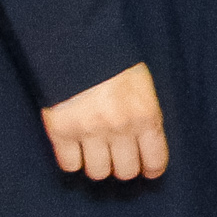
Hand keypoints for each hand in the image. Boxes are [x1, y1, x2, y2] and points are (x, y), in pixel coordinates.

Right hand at [41, 62, 168, 179]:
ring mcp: (89, 131)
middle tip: (118, 159)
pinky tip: (75, 149)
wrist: (76, 44)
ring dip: (97, 166)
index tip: (147, 170)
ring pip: (97, 173)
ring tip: (95, 153)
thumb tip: (146, 145)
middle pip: (125, 172)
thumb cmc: (113, 63)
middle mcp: (120, 128)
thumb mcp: (143, 86)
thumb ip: (145, 116)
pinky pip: (69, 165)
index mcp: (146, 114)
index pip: (156, 160)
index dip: (152, 169)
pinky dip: (72, 161)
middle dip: (123, 167)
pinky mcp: (61, 131)